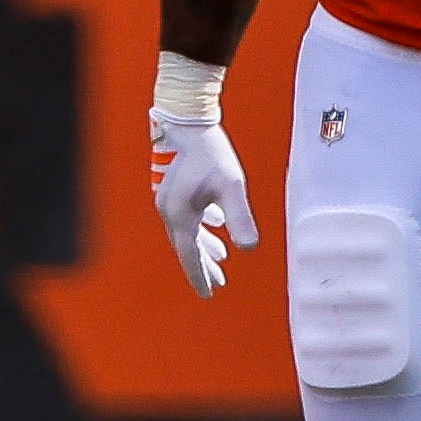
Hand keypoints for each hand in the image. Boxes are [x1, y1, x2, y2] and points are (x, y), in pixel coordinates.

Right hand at [150, 111, 260, 298]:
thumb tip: (250, 247)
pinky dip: (201, 229)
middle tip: (218, 283)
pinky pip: (187, 218)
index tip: (209, 295)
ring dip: (203, 248)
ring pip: (187, 234)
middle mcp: (170, 212)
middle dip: (203, 266)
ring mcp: (169, 201)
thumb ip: (239, 217)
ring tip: (221, 258)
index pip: (190, 256)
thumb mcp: (232, 186)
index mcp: (181, 216)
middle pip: (187, 248)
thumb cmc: (211, 153)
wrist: (189, 125)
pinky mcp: (175, 191)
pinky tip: (214, 223)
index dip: (200, 276)